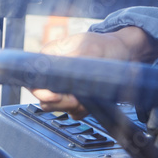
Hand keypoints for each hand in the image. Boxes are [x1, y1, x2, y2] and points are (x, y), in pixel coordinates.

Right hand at [30, 27, 155, 117]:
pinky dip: (81, 110)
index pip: (34, 77)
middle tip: (76, 100)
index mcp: (50, 56)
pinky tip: (91, 102)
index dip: (40, 90)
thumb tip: (60, 75)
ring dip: (71, 107)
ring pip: (56, 106)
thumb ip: (73, 61)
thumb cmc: (104, 46)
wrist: (123, 53)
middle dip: (59, 102)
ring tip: (87, 99)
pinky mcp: (75, 99)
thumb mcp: (89, 48)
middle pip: (43, 96)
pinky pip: (72, 112)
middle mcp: (53, 73)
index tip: (55, 96)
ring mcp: (63, 88)